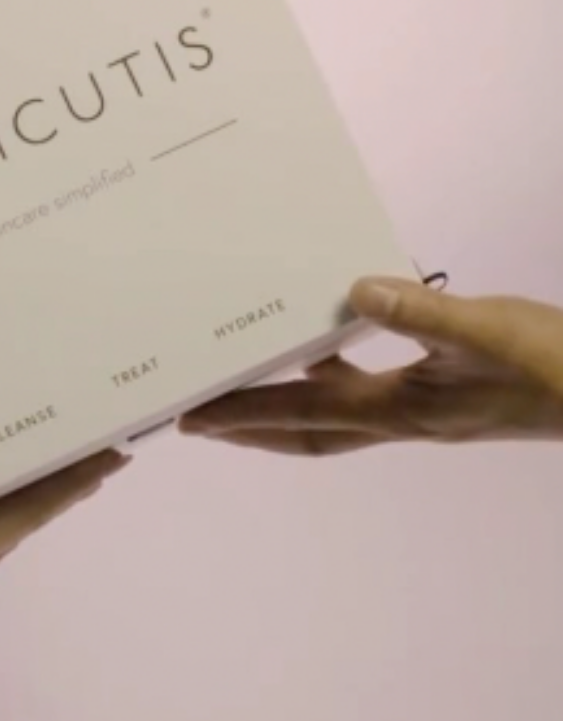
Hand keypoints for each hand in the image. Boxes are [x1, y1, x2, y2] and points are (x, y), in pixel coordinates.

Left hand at [182, 277, 562, 455]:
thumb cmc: (550, 364)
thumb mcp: (483, 330)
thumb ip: (420, 311)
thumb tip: (354, 290)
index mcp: (399, 409)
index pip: (302, 413)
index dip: (245, 416)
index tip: (193, 419)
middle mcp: (399, 417)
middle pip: (306, 430)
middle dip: (250, 427)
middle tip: (199, 420)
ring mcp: (419, 408)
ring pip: (333, 411)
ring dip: (287, 402)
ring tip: (244, 383)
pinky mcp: (438, 392)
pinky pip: (365, 386)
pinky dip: (334, 373)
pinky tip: (327, 342)